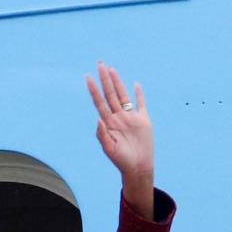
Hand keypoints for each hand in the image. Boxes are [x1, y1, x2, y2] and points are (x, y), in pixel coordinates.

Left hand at [86, 61, 153, 218]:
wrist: (138, 167)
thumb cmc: (121, 160)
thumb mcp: (109, 149)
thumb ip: (102, 134)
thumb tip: (98, 119)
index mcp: (108, 123)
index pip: (99, 102)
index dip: (94, 89)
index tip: (88, 77)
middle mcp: (118, 117)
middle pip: (110, 94)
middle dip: (104, 79)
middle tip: (99, 63)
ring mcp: (131, 117)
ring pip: (123, 95)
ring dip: (118, 82)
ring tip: (111, 69)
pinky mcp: (144, 120)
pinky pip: (141, 104)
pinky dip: (139, 94)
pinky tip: (135, 84)